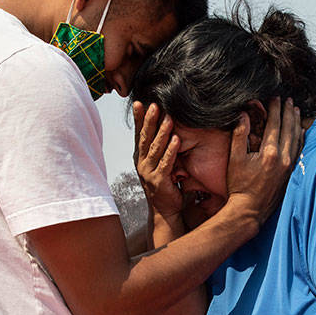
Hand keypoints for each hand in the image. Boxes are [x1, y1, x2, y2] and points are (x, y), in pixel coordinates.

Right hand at [133, 101, 182, 217]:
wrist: (166, 211)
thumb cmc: (166, 186)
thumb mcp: (160, 165)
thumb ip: (160, 150)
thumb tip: (166, 129)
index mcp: (141, 158)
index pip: (139, 134)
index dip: (139, 118)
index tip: (139, 102)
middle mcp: (142, 163)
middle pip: (145, 138)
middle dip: (150, 121)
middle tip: (154, 105)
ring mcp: (148, 172)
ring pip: (155, 148)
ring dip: (162, 132)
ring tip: (168, 118)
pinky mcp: (159, 181)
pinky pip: (166, 162)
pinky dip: (171, 150)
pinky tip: (176, 139)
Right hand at [224, 97, 301, 222]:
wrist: (250, 210)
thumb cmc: (240, 186)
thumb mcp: (235, 159)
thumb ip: (239, 135)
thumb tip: (243, 114)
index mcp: (269, 153)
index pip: (275, 124)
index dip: (275, 109)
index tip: (275, 98)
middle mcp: (283, 158)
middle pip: (289, 129)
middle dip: (288, 112)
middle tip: (288, 100)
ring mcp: (290, 167)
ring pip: (297, 139)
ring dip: (296, 123)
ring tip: (295, 111)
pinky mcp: (292, 173)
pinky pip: (300, 151)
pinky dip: (301, 139)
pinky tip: (301, 132)